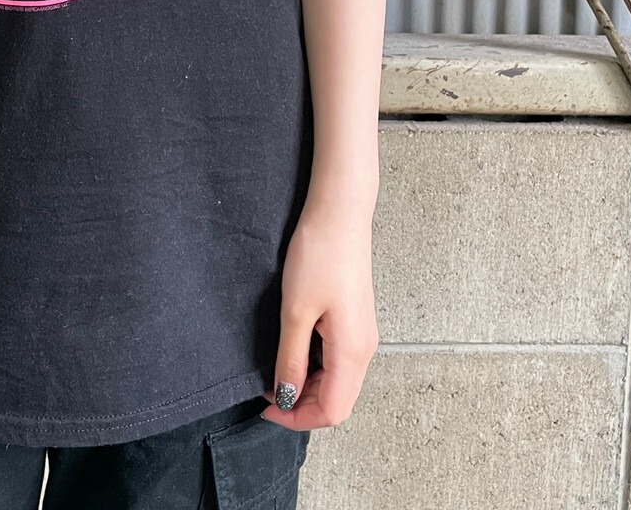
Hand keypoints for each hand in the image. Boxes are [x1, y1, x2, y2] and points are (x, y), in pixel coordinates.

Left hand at [258, 199, 379, 429]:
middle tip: (266, 392)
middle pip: (338, 400)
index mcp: (353, 351)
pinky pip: (338, 359)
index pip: (332, 411)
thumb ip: (291, 358)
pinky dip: (316, 366)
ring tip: (276, 371)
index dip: (297, 418)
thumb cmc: (320, 254)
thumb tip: (286, 395)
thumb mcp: (296, 310)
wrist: (339, 212)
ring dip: (308, 386)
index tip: (265, 408)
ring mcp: (362, 333)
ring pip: (338, 381)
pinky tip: (293, 350)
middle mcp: (365, 348)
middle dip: (302, 405)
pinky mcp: (355, 319)